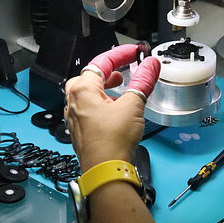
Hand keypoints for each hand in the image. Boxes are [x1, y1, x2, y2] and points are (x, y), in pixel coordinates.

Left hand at [64, 45, 160, 171]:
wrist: (105, 170)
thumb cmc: (113, 140)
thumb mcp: (133, 105)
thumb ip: (142, 81)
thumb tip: (151, 64)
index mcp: (82, 90)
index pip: (101, 62)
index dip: (121, 54)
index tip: (136, 52)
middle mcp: (73, 101)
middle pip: (89, 76)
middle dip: (108, 70)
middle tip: (124, 69)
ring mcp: (74, 116)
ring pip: (87, 92)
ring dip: (104, 87)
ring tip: (120, 88)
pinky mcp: (79, 129)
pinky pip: (87, 108)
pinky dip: (100, 102)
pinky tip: (113, 109)